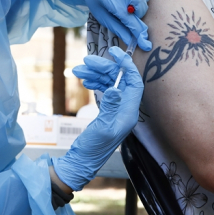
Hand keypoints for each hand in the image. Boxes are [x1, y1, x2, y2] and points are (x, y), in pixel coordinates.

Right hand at [52, 47, 143, 190]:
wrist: (82, 161)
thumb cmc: (94, 148)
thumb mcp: (103, 127)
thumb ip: (110, 107)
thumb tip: (115, 87)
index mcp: (129, 112)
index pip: (134, 82)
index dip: (127, 65)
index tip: (115, 52)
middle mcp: (125, 109)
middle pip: (119, 80)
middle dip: (104, 68)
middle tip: (87, 60)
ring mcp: (116, 109)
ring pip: (109, 83)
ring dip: (95, 74)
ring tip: (79, 69)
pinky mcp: (106, 111)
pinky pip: (103, 90)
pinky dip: (94, 83)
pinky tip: (84, 80)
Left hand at [73, 0, 154, 49]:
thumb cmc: (98, 0)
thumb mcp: (102, 16)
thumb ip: (118, 28)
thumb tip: (131, 42)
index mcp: (111, 0)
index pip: (129, 20)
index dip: (138, 33)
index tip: (145, 44)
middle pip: (140, 3)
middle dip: (139, 12)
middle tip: (131, 12)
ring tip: (135, 0)